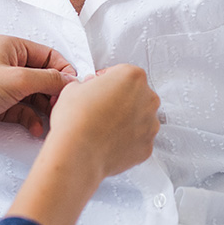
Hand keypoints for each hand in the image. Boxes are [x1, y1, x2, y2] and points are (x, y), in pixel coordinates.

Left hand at [0, 35, 76, 141]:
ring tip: (51, 121)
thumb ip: (48, 79)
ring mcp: (4, 84)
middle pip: (44, 76)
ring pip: (36, 95)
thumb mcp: (17, 80)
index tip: (72, 90)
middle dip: (54, 93)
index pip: (49, 55)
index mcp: (11, 47)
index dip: (63, 72)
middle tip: (61, 108)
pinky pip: (25, 110)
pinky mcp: (0, 104)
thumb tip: (71, 80)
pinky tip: (36, 129)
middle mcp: (9, 63)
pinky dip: (32, 118)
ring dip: (45, 109)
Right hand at [47, 65, 159, 179]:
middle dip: (120, 98)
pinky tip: (108, 139)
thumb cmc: (76, 119)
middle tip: (99, 105)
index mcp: (132, 76)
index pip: (121, 72)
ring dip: (125, 118)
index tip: (98, 87)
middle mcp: (147, 99)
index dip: (106, 79)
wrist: (78, 152)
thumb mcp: (73, 87)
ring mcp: (150, 125)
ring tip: (102, 125)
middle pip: (135, 93)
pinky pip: (138, 138)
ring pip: (139, 117)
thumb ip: (88, 85)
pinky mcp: (147, 147)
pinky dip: (126, 139)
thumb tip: (90, 91)